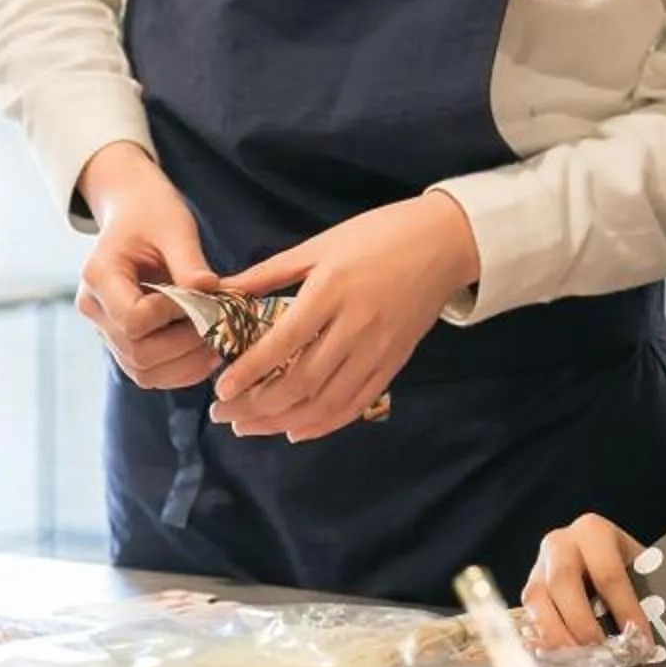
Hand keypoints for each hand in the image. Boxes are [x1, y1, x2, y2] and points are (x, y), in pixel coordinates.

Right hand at [75, 142, 220, 390]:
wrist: (133, 213)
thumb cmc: (153, 213)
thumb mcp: (175, 228)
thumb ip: (190, 263)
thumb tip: (211, 292)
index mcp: (98, 276)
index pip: (135, 319)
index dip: (174, 315)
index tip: (203, 296)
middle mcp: (94, 310)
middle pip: (138, 353)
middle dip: (187, 344)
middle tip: (224, 325)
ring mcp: (105, 330)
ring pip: (143, 371)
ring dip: (188, 364)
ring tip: (221, 340)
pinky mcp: (123, 343)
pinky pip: (150, 372)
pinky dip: (182, 370)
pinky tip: (210, 351)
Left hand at [207, 194, 479, 442]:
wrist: (445, 242)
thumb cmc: (378, 235)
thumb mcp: (321, 244)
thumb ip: (270, 273)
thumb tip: (220, 291)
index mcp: (332, 291)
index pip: (282, 343)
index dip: (248, 372)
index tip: (220, 390)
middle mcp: (356, 326)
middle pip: (301, 382)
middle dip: (256, 406)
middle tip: (223, 414)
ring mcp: (379, 349)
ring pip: (326, 401)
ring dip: (283, 422)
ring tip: (250, 427)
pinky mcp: (395, 362)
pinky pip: (356, 403)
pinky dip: (324, 424)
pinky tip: (296, 431)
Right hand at [524, 514, 644, 651]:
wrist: (597, 555)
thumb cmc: (623, 565)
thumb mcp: (637, 569)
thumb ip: (643, 596)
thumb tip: (648, 641)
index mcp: (593, 531)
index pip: (608, 574)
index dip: (625, 610)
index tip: (642, 643)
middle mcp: (560, 543)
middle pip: (563, 582)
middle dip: (582, 623)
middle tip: (602, 653)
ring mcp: (538, 567)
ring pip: (538, 601)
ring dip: (559, 636)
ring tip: (582, 662)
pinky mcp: (528, 592)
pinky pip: (529, 617)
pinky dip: (545, 642)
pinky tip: (562, 661)